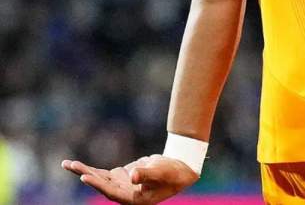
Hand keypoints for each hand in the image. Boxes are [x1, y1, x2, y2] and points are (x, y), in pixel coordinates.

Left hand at [62, 155, 197, 203]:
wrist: (179, 171)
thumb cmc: (173, 173)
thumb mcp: (162, 172)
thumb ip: (147, 173)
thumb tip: (132, 175)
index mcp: (133, 198)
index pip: (111, 191)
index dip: (98, 184)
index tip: (84, 176)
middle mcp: (124, 194)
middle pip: (101, 184)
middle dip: (85, 173)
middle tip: (70, 165)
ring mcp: (121, 186)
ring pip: (98, 178)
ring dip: (83, 171)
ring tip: (67, 164)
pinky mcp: (121, 178)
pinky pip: (102, 174)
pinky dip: (91, 169)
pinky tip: (77, 166)